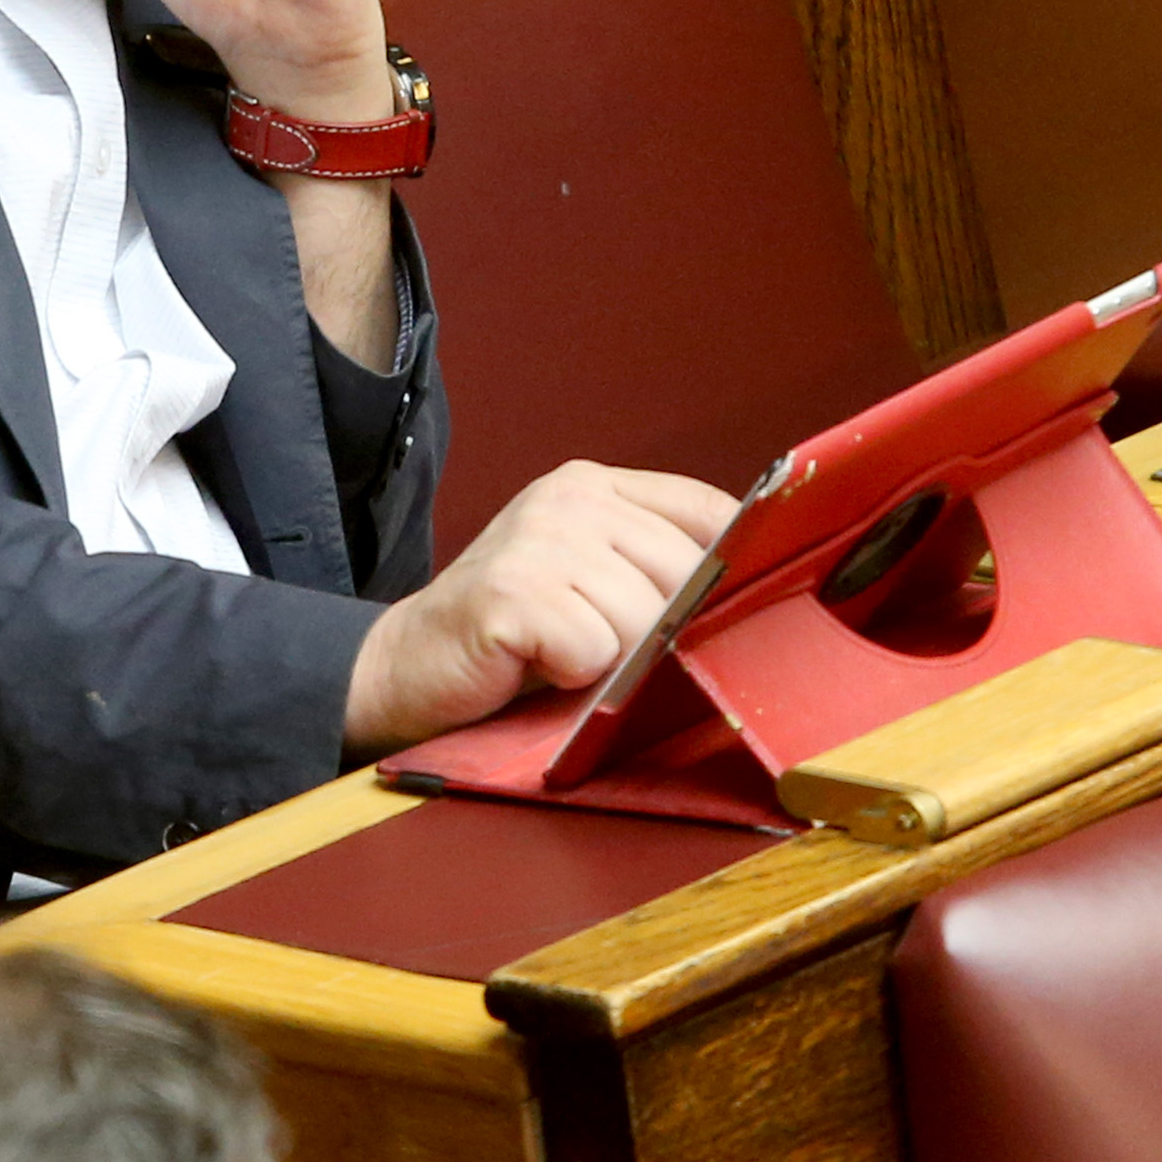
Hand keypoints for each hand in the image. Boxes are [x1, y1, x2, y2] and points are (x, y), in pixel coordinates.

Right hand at [342, 462, 737, 756]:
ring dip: (613, 661)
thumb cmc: (515, 638)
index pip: (709, 512)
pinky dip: (573, 675)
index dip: (734, 569)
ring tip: (564, 656)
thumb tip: (754, 594)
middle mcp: (568, 498)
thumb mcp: (592, 581)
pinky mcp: (511, 592)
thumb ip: (655, 568)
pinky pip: (593, 649)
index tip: (725, 613)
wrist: (407, 667)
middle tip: (611, 652)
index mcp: (594, 486)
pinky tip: (536, 664)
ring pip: (643, 618)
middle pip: (683, 572)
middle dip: (663, 631)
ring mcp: (537, 539)